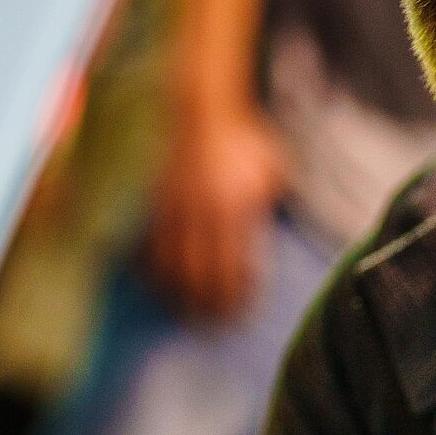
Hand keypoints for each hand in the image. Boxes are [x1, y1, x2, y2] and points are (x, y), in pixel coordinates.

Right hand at [143, 100, 284, 323]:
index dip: (237, 297)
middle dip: (206, 305)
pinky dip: (151, 269)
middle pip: (200, 274)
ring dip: (177, 294)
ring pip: (171, 264)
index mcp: (235, 207)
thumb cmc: (246, 139)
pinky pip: (149, 244)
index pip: (235, 266)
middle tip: (213, 326)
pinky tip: (156, 285)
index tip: (241, 315)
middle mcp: (203, 212)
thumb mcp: (274, 168)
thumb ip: (277, 201)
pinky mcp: (156, 202)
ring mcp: (175, 208)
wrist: (203, 109)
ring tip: (184, 314)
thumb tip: (286, 231)